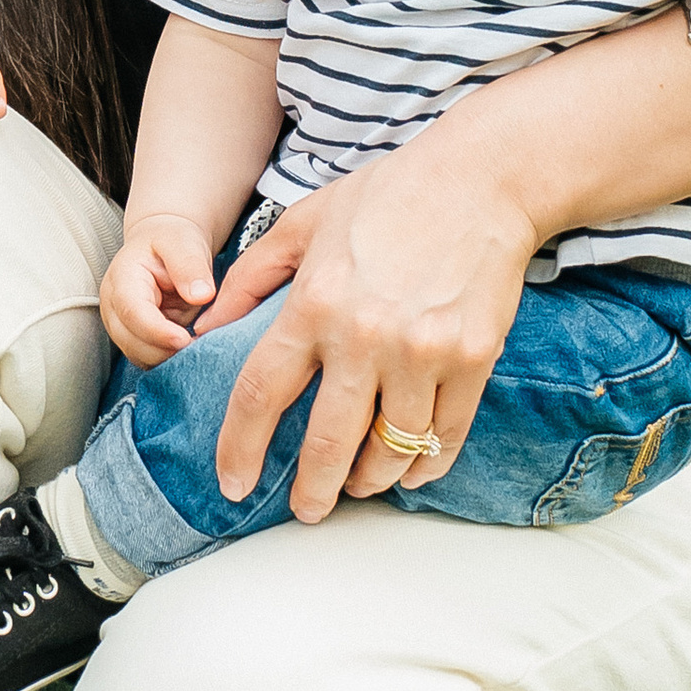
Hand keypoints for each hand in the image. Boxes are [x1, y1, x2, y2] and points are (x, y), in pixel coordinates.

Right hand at [99, 215, 219, 366]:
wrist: (164, 248)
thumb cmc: (172, 242)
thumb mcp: (184, 242)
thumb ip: (190, 265)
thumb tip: (201, 295)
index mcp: (122, 278)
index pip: (133, 313)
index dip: (158, 331)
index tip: (185, 339)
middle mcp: (113, 306)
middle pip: (131, 342)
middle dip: (165, 350)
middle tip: (200, 344)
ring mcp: (120, 325)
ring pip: (139, 356)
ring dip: (167, 357)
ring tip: (197, 343)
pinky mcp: (133, 339)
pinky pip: (148, 359)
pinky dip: (167, 359)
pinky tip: (188, 347)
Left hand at [199, 139, 535, 519]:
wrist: (482, 180)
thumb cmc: (389, 196)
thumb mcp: (304, 220)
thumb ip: (252, 276)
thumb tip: (207, 327)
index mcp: (314, 303)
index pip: (262, 395)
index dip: (241, 448)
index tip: (234, 483)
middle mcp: (365, 335)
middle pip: (328, 443)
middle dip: (312, 492)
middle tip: (306, 511)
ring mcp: (423, 353)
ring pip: (391, 451)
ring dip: (369, 480)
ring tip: (357, 484)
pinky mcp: (472, 359)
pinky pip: (444, 438)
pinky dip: (424, 466)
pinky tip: (409, 471)